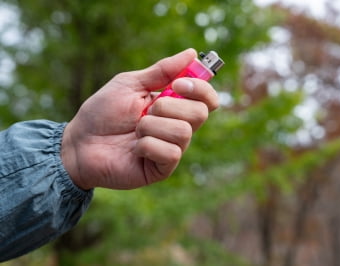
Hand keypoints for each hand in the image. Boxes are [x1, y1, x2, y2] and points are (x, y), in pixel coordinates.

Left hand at [61, 48, 218, 189]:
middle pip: (200, 113)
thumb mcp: (130, 84)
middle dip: (169, 106)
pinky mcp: (162, 168)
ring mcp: (171, 148)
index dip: (200, 88)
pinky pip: (171, 153)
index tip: (178, 83)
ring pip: (184, 132)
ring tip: (135, 130)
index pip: (207, 98)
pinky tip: (134, 148)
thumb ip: (162, 71)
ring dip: (152, 126)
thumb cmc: (102, 112)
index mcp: (174, 106)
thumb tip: (192, 54)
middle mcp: (178, 127)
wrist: (79, 142)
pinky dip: (147, 145)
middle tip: (146, 110)